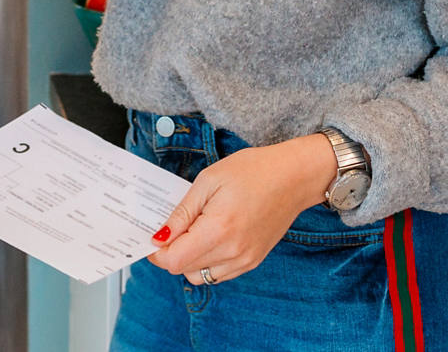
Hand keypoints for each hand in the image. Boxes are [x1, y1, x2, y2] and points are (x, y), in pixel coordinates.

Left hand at [147, 135, 336, 284]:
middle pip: (184, 270)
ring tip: (194, 229)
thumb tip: (159, 236)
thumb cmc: (253, 171)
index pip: (174, 260)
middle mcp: (233, 252)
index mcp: (219, 230)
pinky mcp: (253, 261)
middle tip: (173, 226)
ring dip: (189, 259)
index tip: (153, 234)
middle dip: (171, 251)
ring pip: (201, 276)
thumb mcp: (208, 181)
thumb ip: (182, 213)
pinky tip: (211, 236)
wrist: (294, 176)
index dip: (157, 251)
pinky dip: (208, 261)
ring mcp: (245, 260)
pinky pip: (220, 273)